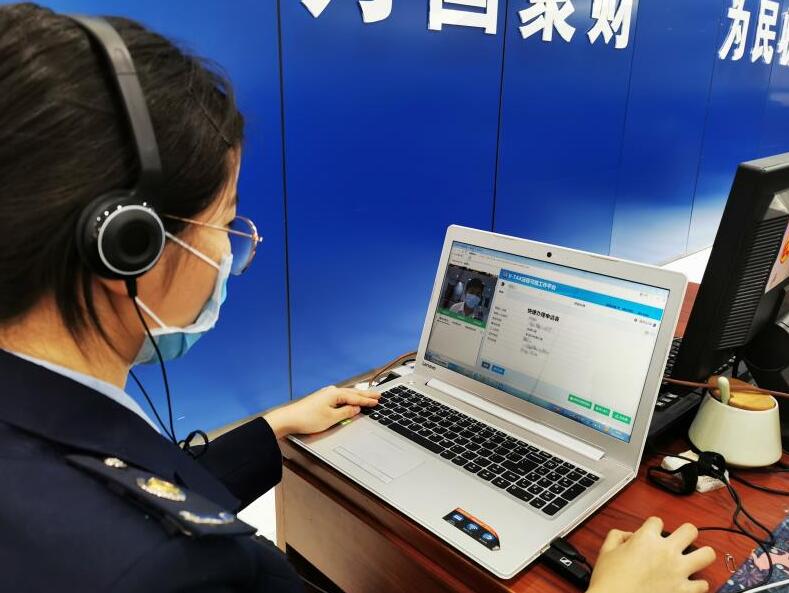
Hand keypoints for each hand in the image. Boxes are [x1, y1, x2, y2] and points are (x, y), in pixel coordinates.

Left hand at [264, 386, 379, 438]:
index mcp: (335, 394)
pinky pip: (340, 397)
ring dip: (358, 396)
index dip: (367, 400)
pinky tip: (350, 400)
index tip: (377, 401)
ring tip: (368, 396)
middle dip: (365, 394)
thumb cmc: (307, 418)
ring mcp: (325, 395)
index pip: (355, 397)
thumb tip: (355, 409)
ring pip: (346, 394)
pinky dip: (349, 398)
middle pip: (352, 393)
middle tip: (377, 395)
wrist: (288, 419)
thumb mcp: (331, 418)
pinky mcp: (321, 400)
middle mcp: (331, 392)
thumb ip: (345, 412)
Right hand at [587, 517, 715, 592]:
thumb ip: (617, 536)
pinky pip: (703, 585)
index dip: (652, 527)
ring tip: (694, 559)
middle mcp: (666, 551)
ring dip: (701, 555)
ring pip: (708, 554)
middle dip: (685, 533)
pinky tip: (690, 584)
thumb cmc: (609, 581)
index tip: (651, 534)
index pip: (657, 521)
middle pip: (690, 530)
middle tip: (680, 541)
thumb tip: (628, 535)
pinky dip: (698, 584)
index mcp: (646, 539)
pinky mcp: (684, 590)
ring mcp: (678, 571)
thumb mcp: (606, 551)